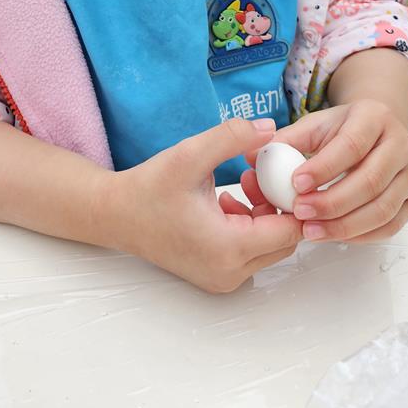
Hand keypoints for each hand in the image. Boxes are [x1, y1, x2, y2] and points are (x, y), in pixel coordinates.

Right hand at [103, 118, 302, 292]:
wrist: (116, 215)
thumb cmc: (149, 188)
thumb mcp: (190, 154)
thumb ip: (232, 137)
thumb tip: (270, 128)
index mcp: (229, 248)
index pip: (291, 230)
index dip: (290, 197)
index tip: (275, 171)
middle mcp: (230, 273)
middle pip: (285, 241)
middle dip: (277, 205)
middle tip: (255, 177)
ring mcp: (223, 279)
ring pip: (270, 248)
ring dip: (264, 215)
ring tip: (240, 186)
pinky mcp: (217, 276)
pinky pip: (252, 254)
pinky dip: (250, 227)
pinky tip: (227, 202)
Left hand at [241, 100, 407, 243]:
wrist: (376, 128)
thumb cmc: (341, 129)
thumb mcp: (314, 124)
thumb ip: (285, 140)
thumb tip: (253, 158)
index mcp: (374, 117)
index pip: (351, 145)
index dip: (324, 168)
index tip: (295, 183)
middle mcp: (400, 144)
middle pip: (370, 180)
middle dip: (333, 202)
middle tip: (300, 213)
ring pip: (383, 207)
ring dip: (345, 224)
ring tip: (312, 231)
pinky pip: (391, 224)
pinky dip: (363, 235)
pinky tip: (335, 235)